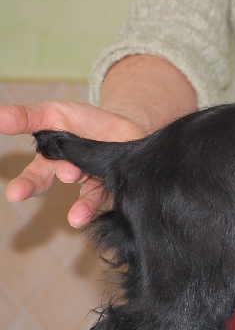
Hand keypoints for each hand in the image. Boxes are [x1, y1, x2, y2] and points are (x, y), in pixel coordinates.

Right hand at [1, 102, 145, 226]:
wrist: (125, 124)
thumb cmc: (84, 121)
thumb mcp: (53, 114)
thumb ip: (27, 118)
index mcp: (51, 159)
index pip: (33, 174)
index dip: (24, 184)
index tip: (14, 194)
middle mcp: (70, 172)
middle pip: (50, 184)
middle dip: (35, 188)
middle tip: (22, 193)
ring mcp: (92, 180)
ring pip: (84, 196)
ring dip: (80, 205)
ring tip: (75, 215)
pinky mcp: (113, 184)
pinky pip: (108, 197)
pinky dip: (101, 205)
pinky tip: (93, 213)